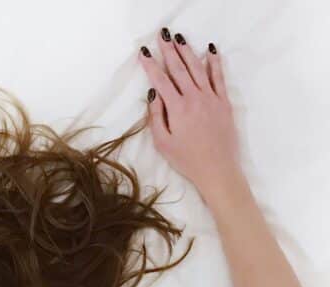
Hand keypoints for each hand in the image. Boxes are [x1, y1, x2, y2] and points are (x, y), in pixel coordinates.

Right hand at [138, 29, 241, 198]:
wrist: (217, 169)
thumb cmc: (187, 160)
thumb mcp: (163, 144)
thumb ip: (156, 118)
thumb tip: (153, 95)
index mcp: (177, 109)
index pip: (161, 81)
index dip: (151, 65)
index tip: (144, 53)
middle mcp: (194, 98)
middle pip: (179, 69)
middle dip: (169, 51)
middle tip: (162, 35)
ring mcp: (211, 98)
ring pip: (197, 69)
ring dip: (188, 51)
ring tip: (180, 38)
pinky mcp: (224, 102)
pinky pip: (218, 77)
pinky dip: (214, 62)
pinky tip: (210, 50)